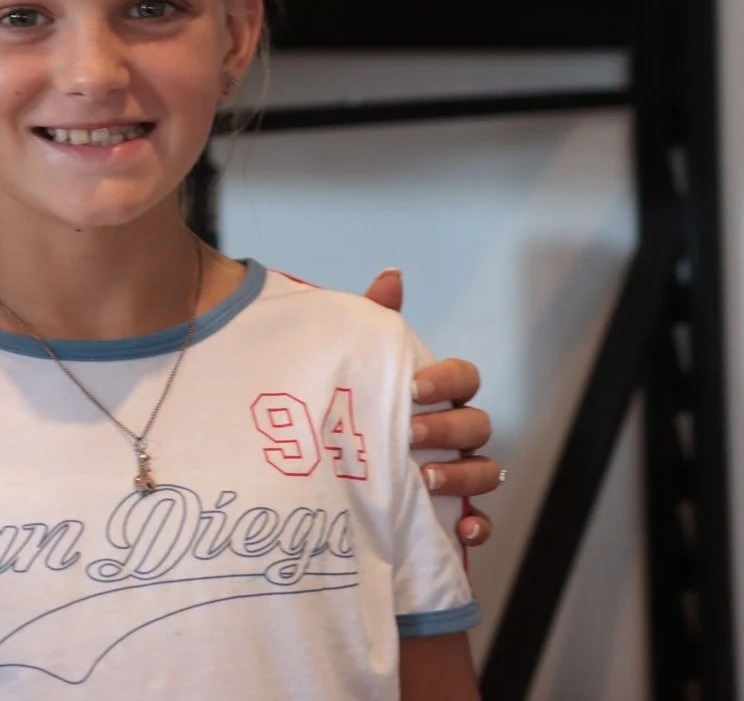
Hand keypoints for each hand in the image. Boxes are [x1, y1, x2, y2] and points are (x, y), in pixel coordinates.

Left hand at [365, 268, 499, 548]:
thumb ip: (375, 319)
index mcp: (434, 395)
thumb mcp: (355, 362)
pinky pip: (480, 522)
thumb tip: (391, 276)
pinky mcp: (448, 513)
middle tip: (408, 435)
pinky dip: (479, 525)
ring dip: (462, 476)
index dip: (447, 380)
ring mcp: (455, 473)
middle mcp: (453, 433)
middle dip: (447, 430)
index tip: (414, 386)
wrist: (319, 466)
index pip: (464, 378)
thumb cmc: (350, 405)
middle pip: (476, 425)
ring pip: (485, 472)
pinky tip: (463, 528)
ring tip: (424, 480)